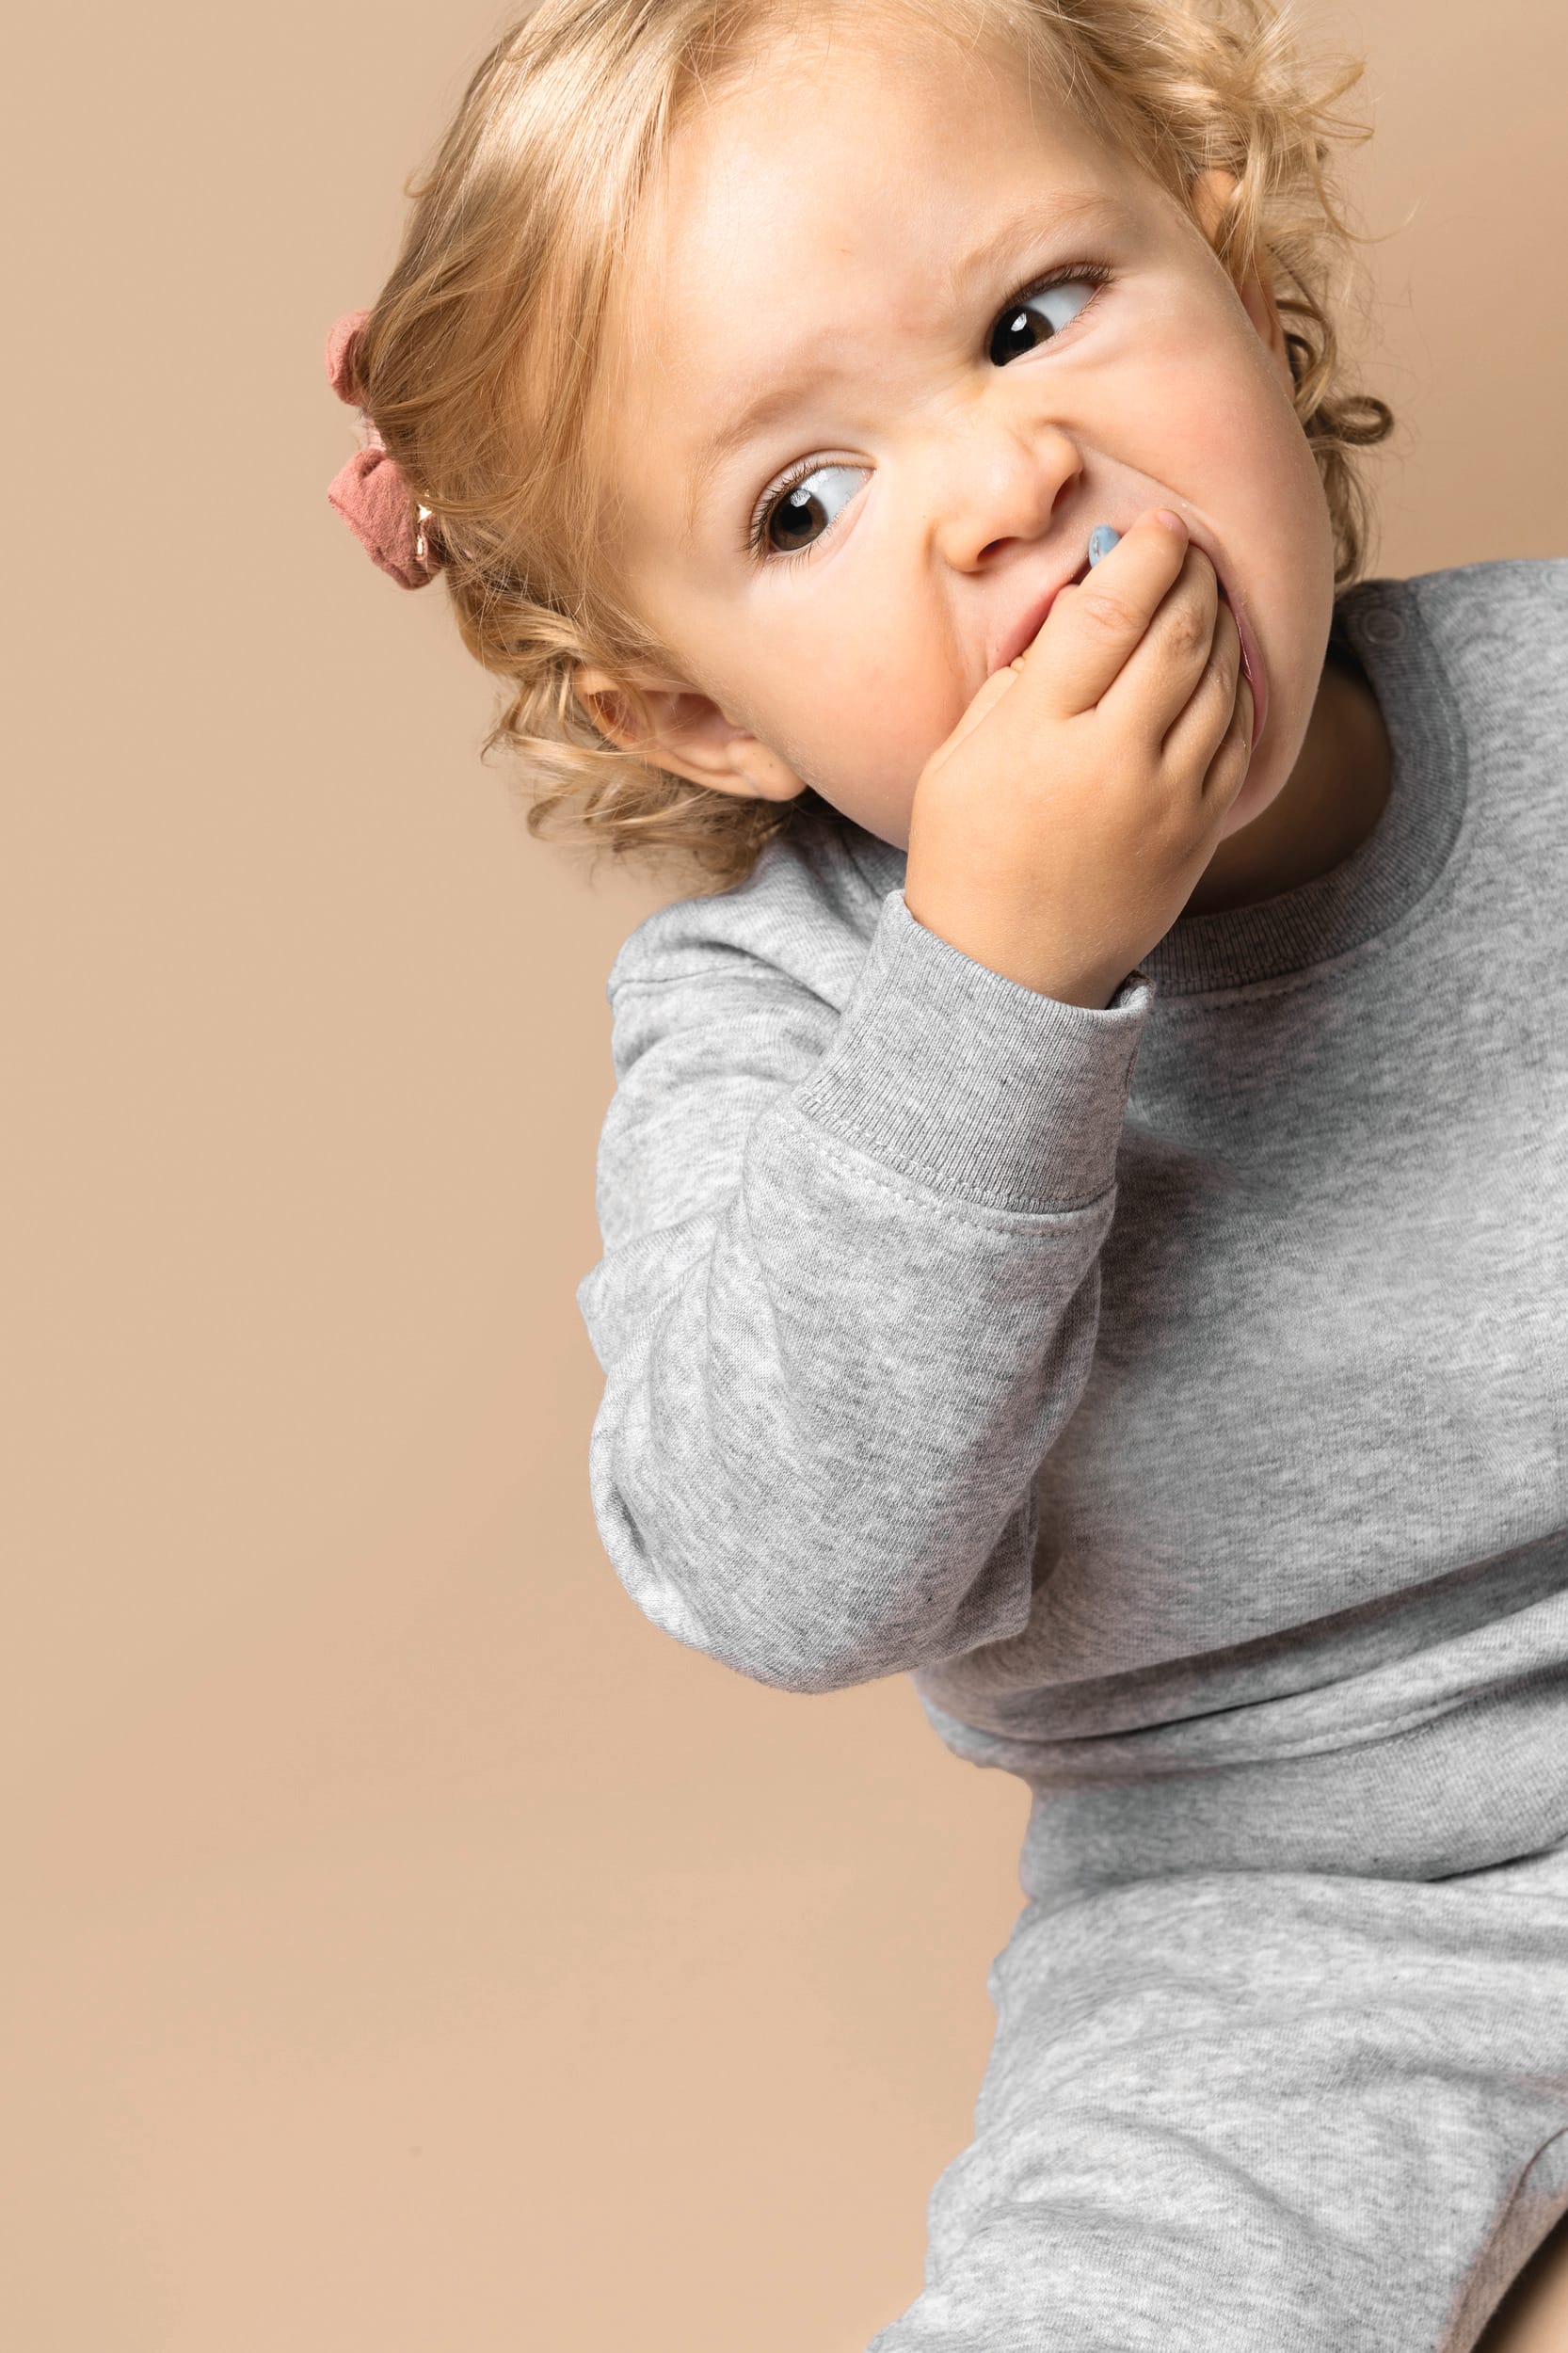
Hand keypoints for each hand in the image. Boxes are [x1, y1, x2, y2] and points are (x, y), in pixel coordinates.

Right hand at [905, 508, 1253, 1007]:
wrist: (1007, 971)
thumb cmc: (967, 855)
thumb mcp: (958, 758)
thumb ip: (1017, 678)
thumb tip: (1082, 603)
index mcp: (1039, 734)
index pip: (1111, 610)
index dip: (1144, 553)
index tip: (1154, 526)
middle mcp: (1110, 761)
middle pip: (1178, 632)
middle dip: (1193, 574)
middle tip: (1189, 548)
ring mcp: (1165, 799)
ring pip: (1219, 679)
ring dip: (1221, 623)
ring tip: (1207, 596)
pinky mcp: (1198, 831)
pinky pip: (1238, 737)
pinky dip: (1238, 687)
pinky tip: (1222, 665)